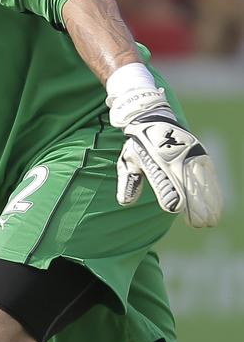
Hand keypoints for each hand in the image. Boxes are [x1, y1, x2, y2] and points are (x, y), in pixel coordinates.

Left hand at [108, 86, 222, 227]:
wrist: (152, 117)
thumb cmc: (138, 144)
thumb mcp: (128, 159)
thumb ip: (129, 181)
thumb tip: (125, 202)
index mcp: (155, 159)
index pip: (164, 180)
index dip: (170, 195)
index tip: (175, 210)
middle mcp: (175, 155)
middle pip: (188, 184)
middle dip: (196, 206)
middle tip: (199, 224)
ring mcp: (190, 152)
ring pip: (202, 180)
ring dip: (208, 201)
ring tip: (210, 220)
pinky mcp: (199, 152)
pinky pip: (209, 173)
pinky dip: (213, 190)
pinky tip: (216, 205)